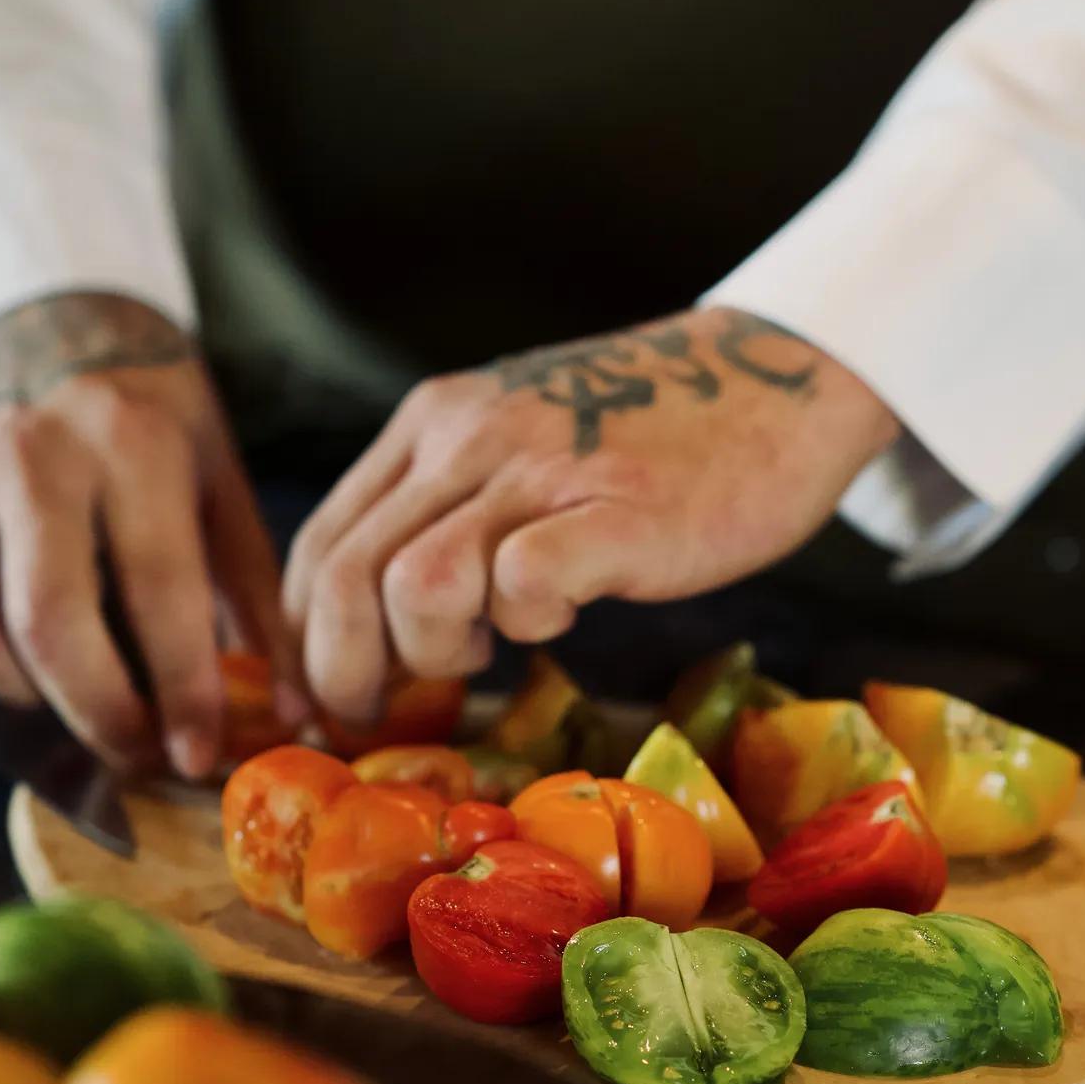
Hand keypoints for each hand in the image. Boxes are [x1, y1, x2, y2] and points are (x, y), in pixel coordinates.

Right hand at [0, 293, 300, 775]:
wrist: (40, 310)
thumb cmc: (146, 409)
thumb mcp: (217, 476)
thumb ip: (254, 594)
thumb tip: (295, 711)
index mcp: (131, 445)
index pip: (158, 593)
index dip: (181, 692)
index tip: (199, 756)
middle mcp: (33, 454)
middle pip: (49, 622)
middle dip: (99, 713)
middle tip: (136, 752)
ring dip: (18, 688)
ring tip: (69, 698)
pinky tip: (5, 659)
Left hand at [284, 305, 900, 722]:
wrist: (778, 373)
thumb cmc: (650, 434)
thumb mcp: (518, 444)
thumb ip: (449, 509)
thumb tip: (381, 621)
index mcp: (434, 424)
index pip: (320, 542)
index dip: (305, 636)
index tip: (333, 692)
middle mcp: (469, 438)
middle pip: (344, 575)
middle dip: (343, 669)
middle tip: (378, 711)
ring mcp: (543, 470)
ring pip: (414, 585)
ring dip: (434, 647)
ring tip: (487, 646)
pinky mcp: (620, 511)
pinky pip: (525, 584)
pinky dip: (528, 623)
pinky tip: (561, 613)